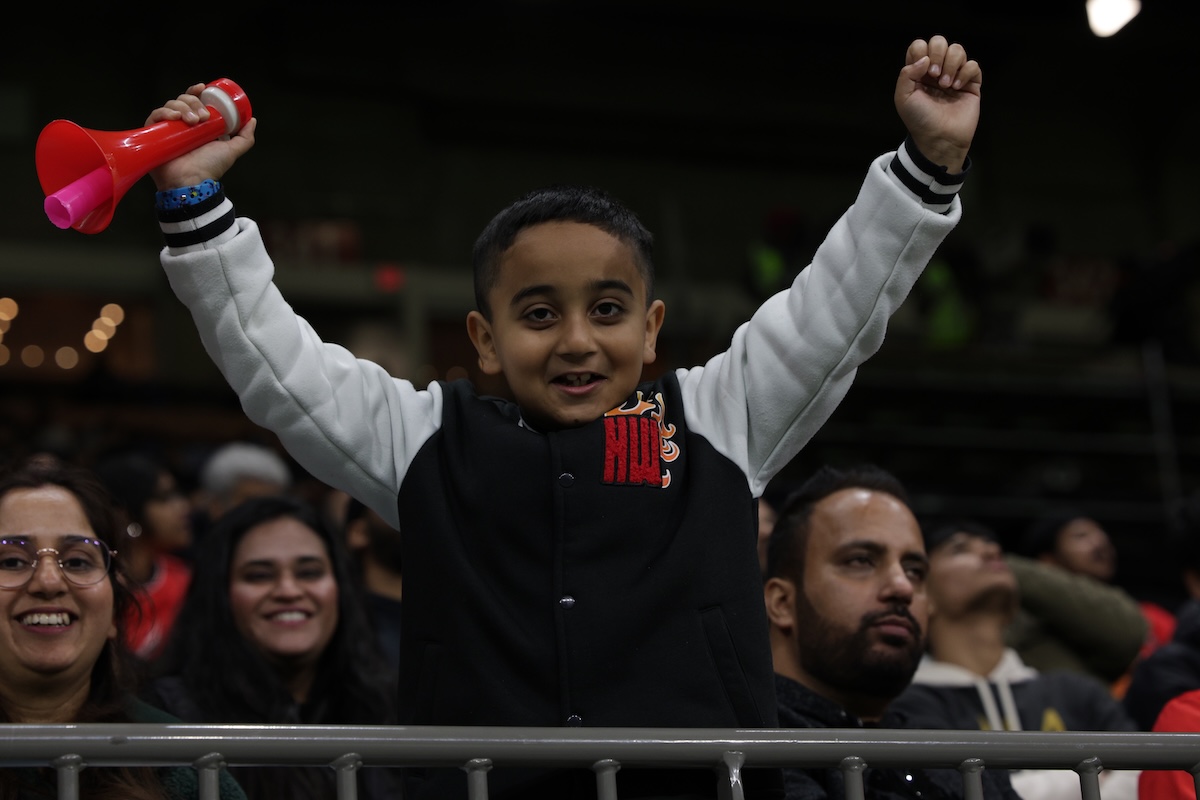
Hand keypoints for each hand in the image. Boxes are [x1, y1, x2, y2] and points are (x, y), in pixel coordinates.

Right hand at [146, 83, 256, 190]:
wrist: (192, 181)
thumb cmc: (210, 167)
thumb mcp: (231, 150)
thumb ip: (244, 138)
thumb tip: (252, 120)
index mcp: (197, 125)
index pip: (194, 101)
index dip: (196, 92)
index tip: (203, 88)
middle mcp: (181, 125)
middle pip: (183, 100)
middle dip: (193, 102)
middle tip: (203, 117)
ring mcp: (166, 129)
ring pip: (170, 105)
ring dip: (182, 107)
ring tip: (192, 121)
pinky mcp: (152, 133)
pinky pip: (155, 115)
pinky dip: (164, 112)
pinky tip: (174, 117)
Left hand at [894, 36, 980, 172]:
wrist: (939, 138)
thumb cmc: (919, 120)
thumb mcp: (903, 97)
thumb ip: (907, 73)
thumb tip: (925, 58)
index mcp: (918, 72)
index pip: (920, 46)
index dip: (921, 52)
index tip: (922, 72)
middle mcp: (936, 70)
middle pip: (940, 41)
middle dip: (938, 54)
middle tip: (934, 76)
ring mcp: (954, 75)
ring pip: (958, 50)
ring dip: (951, 65)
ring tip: (946, 86)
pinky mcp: (971, 84)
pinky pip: (973, 65)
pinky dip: (965, 73)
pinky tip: (957, 87)